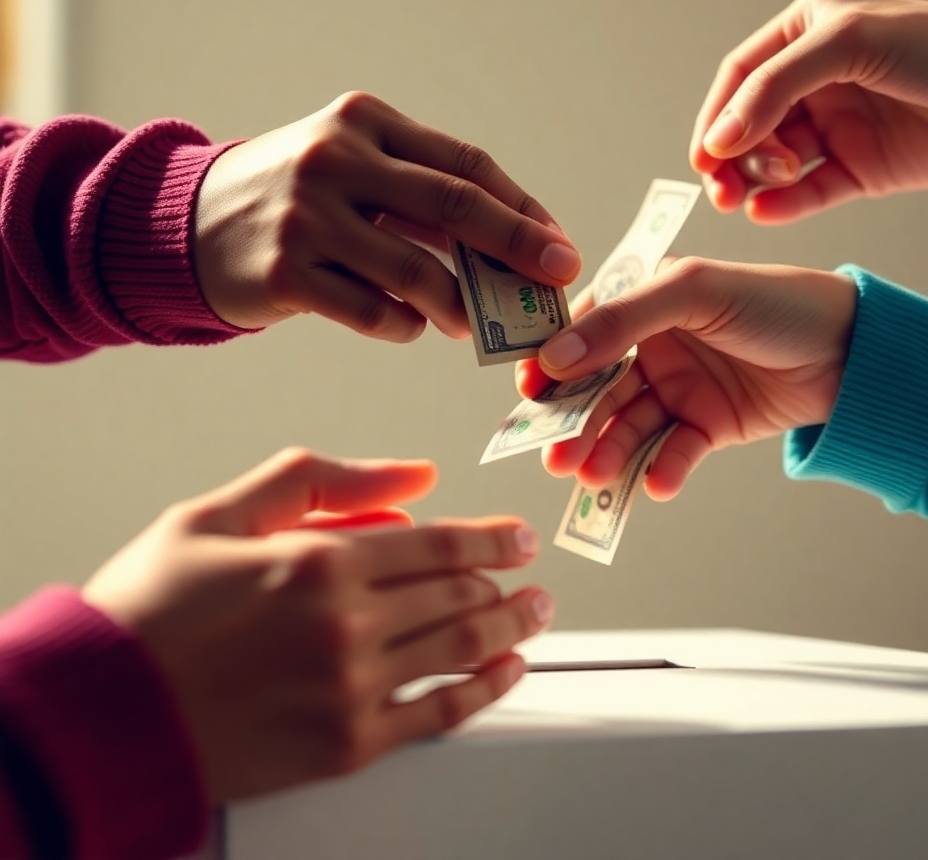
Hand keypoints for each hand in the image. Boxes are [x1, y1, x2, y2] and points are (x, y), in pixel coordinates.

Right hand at [83, 448, 551, 801]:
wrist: (100, 713)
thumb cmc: (151, 607)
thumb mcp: (221, 512)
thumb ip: (319, 481)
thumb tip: (413, 474)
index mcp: (321, 561)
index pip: (437, 543)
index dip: (491, 538)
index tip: (520, 537)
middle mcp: (347, 625)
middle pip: (457, 594)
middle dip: (505, 581)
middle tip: (531, 575)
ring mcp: (351, 690)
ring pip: (459, 649)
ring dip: (510, 629)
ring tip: (535, 615)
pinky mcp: (344, 746)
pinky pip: (437, 716)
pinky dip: (484, 693)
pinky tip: (507, 675)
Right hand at [194, 91, 581, 338]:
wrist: (185, 224)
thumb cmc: (294, 199)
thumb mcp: (351, 171)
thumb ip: (418, 199)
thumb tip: (509, 252)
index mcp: (364, 122)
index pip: (466, 164)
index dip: (521, 209)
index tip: (559, 247)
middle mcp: (337, 159)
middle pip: (455, 206)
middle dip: (518, 247)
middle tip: (558, 281)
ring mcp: (309, 216)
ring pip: (418, 270)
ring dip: (460, 305)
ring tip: (470, 323)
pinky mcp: (286, 273)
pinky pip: (374, 312)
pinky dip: (405, 327)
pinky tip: (409, 327)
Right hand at [516, 258, 856, 499]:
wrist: (852, 350)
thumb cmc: (774, 301)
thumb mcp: (694, 292)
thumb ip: (623, 320)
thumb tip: (554, 356)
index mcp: (643, 300)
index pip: (582, 332)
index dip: (551, 362)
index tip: (527, 392)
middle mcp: (652, 345)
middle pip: (599, 389)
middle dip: (575, 423)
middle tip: (553, 455)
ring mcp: (678, 388)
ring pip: (629, 426)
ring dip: (609, 452)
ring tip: (593, 477)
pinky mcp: (705, 425)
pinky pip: (673, 450)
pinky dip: (663, 468)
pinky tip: (658, 483)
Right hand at [689, 0, 927, 222]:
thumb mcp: (848, 44)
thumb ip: (774, 86)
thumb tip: (718, 137)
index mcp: (808, 33)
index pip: (740, 77)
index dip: (715, 117)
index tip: (703, 157)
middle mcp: (815, 80)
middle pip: (749, 124)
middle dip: (731, 157)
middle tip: (723, 187)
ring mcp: (836, 126)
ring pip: (772, 162)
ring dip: (754, 181)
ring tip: (759, 192)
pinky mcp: (856, 169)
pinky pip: (805, 194)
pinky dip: (782, 206)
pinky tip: (767, 212)